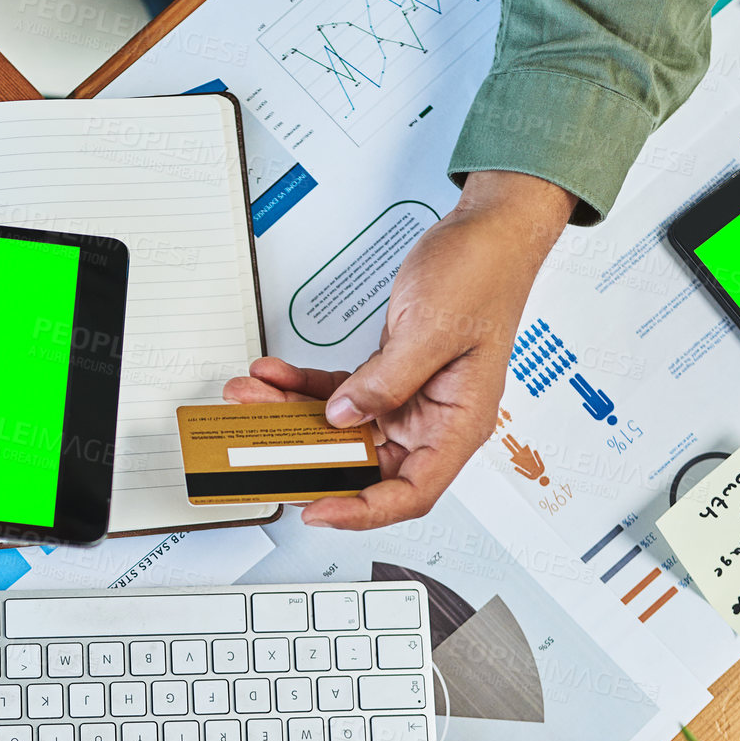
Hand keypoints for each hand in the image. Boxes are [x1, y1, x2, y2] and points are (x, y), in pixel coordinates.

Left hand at [224, 171, 575, 528]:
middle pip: (366, 464)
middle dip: (307, 455)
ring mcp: (409, 399)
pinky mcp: (390, 375)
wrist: (487, 231)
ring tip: (252, 396)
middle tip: (259, 445)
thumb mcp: (431, 331)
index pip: (411, 492)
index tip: (316, 508)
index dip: (362, 509)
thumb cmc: (483, 275)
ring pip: (342, 428)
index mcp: (459, 423)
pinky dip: (304, 386)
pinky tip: (274, 375)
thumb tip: (344, 418)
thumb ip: (386, 382)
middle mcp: (434, 420)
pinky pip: (340, 392)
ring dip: (293, 415)